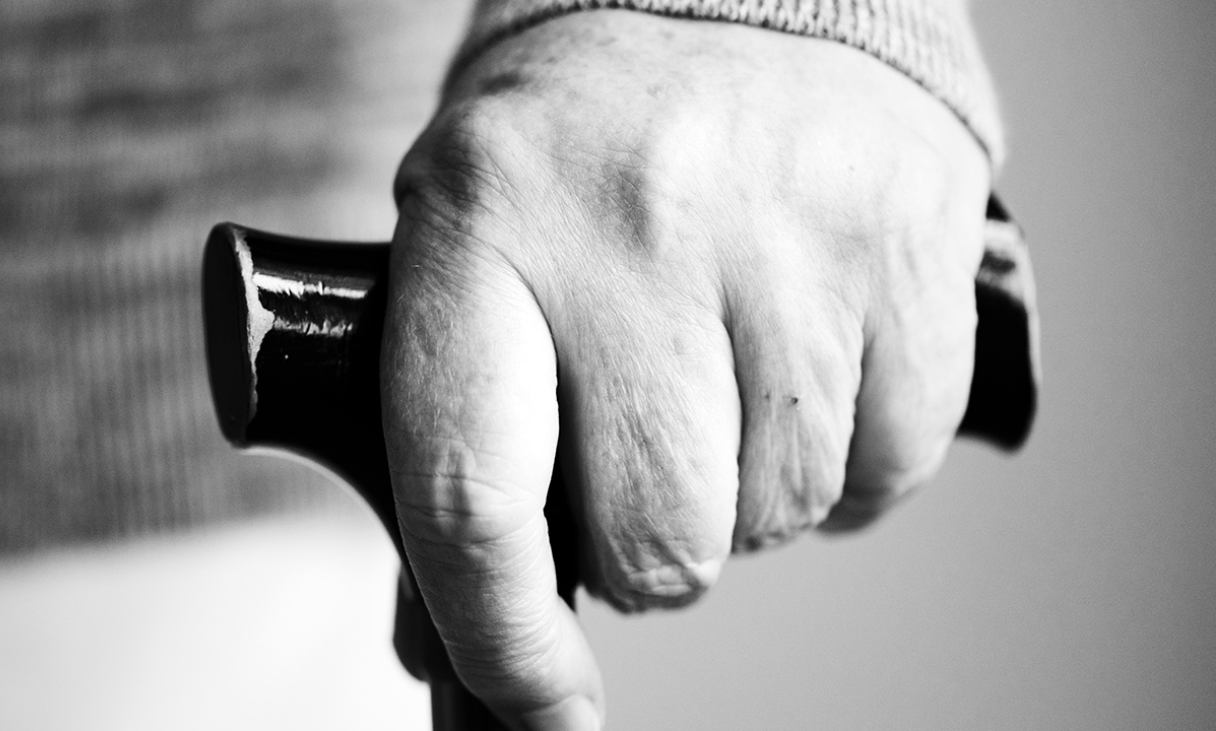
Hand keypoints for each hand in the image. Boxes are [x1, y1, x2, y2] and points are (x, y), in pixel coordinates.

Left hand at [381, 10, 988, 728]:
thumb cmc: (581, 150)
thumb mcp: (473, 255)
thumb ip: (457, 444)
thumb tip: (451, 644)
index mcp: (486, 223)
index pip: (472, 491)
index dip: (499, 637)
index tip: (535, 706)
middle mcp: (642, 223)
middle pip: (660, 537)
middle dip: (650, 542)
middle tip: (643, 449)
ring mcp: (791, 235)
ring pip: (780, 515)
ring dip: (746, 491)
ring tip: (725, 371)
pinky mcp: (909, 251)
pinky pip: (887, 470)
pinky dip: (843, 462)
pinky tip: (804, 367)